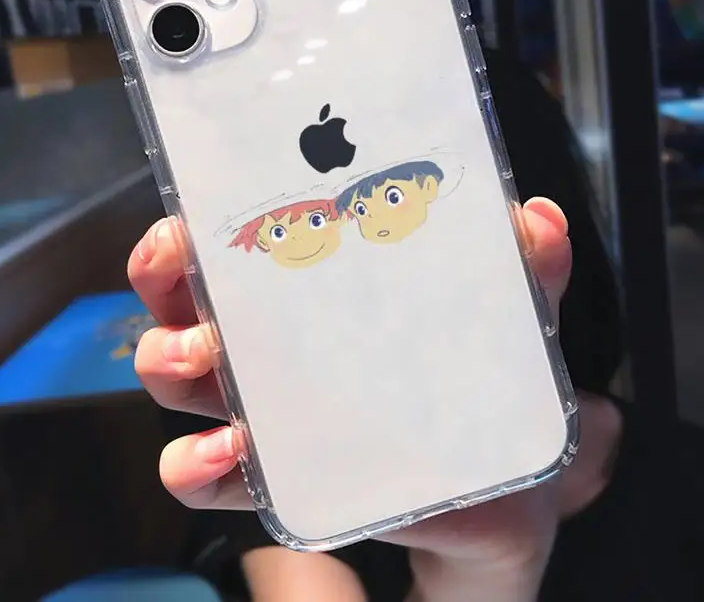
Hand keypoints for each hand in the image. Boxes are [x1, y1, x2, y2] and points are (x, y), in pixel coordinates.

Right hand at [130, 198, 619, 601]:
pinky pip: (210, 474)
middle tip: (173, 266)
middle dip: (166, 280)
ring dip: (170, 362)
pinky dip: (198, 463)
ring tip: (199, 359)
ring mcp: (267, 412)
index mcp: (317, 292)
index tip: (190, 213)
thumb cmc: (479, 384)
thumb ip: (524, 273)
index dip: (202, 226)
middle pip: (189, 302)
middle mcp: (275, 345)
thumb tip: (537, 220)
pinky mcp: (276, 479)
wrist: (499, 490)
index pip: (244, 247)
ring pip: (182, 381)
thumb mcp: (504, 318)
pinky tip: (225, 452)